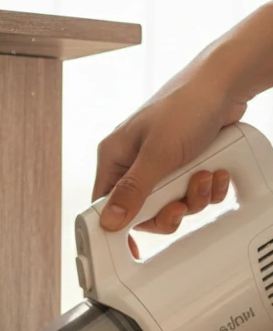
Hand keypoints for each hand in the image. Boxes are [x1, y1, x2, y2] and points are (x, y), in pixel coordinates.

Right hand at [93, 68, 241, 250]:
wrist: (227, 82)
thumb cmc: (187, 104)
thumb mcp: (158, 153)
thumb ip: (133, 191)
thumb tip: (109, 221)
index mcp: (114, 158)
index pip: (103, 205)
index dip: (116, 228)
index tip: (130, 248)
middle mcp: (133, 163)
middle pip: (141, 212)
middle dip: (169, 210)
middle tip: (181, 204)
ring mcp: (160, 165)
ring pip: (169, 204)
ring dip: (193, 198)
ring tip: (204, 177)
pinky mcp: (183, 165)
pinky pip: (190, 193)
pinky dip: (206, 189)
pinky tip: (214, 173)